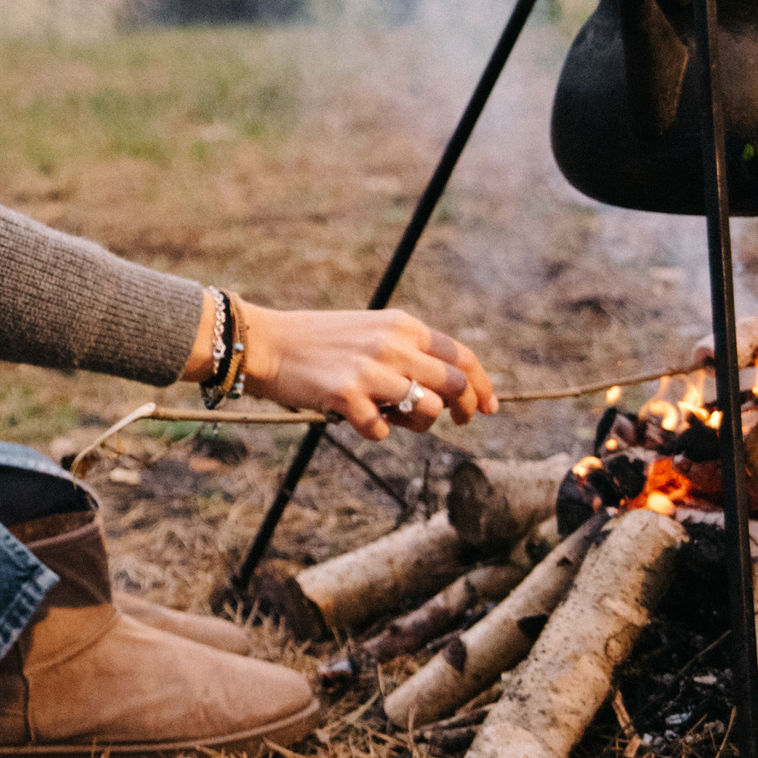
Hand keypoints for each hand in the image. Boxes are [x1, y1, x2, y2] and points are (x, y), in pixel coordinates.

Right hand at [236, 305, 495, 440]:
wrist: (267, 342)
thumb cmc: (318, 342)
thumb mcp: (371, 332)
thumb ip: (408, 353)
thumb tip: (448, 392)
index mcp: (402, 325)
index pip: (462, 357)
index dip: (483, 385)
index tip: (490, 406)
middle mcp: (392, 344)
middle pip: (454, 385)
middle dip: (466, 409)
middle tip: (462, 422)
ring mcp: (370, 370)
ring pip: (427, 410)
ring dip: (419, 423)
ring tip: (394, 416)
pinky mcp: (347, 394)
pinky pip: (383, 430)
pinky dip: (377, 431)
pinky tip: (360, 420)